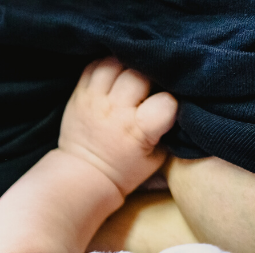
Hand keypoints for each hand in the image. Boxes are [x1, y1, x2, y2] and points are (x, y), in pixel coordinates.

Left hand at [59, 57, 177, 195]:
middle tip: (151, 83)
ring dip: (126, 64)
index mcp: (138, 130)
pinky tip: (115, 74)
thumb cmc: (126, 167)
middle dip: (150, 73)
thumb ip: (171, 128)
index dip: (171, 99)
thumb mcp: (157, 156)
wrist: (85, 175)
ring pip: (114, 63)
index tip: (169, 103)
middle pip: (138, 74)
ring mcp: (94, 102)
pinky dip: (106, 65)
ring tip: (132, 73)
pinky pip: (93, 67)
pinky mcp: (79, 96)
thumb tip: (185, 100)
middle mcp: (115, 112)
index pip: (165, 101)